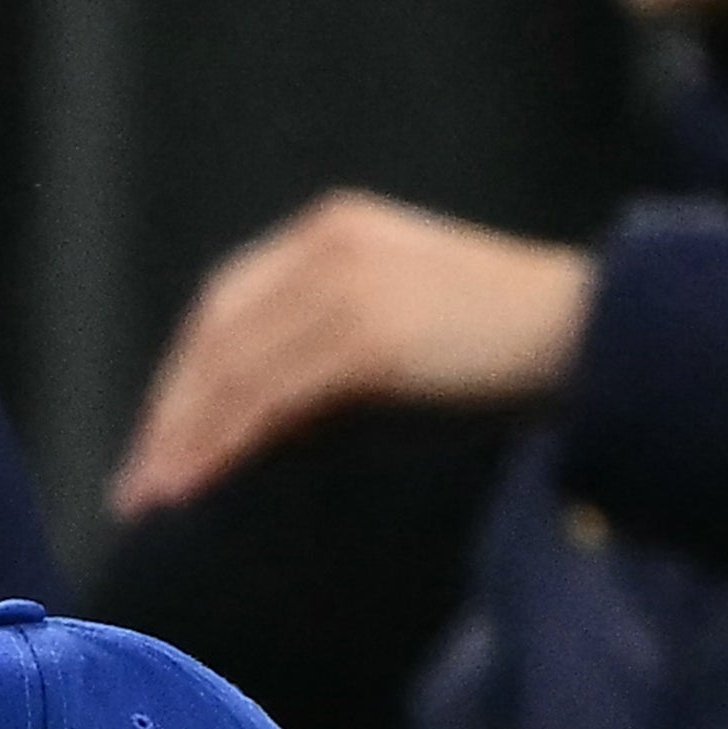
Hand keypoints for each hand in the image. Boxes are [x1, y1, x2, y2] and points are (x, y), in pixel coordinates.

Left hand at [117, 193, 593, 520]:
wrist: (592, 330)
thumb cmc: (499, 344)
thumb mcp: (396, 325)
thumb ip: (320, 347)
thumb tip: (247, 421)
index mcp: (333, 230)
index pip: (226, 305)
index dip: (182, 376)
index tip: (156, 438)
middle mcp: (330, 243)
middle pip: (215, 337)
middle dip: (168, 415)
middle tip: (135, 483)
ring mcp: (348, 285)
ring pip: (233, 371)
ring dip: (183, 440)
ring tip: (153, 498)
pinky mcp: (368, 336)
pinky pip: (268, 398)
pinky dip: (222, 443)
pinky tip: (195, 482)